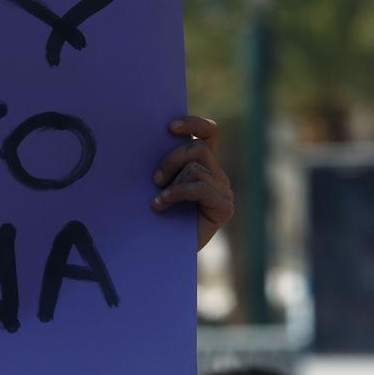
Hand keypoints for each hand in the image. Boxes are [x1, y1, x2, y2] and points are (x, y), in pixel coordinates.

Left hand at [150, 116, 231, 250]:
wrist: (161, 250)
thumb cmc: (154, 215)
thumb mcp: (157, 182)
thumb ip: (163, 162)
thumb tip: (149, 135)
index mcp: (203, 163)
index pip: (209, 132)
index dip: (194, 124)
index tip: (169, 127)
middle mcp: (217, 175)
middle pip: (198, 148)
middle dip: (171, 159)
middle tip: (154, 179)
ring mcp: (223, 191)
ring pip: (196, 168)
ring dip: (172, 183)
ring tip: (158, 200)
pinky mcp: (224, 207)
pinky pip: (200, 187)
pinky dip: (177, 193)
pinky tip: (161, 204)